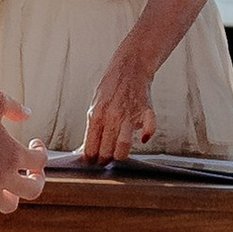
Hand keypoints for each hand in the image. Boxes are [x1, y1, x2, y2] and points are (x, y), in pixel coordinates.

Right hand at [0, 91, 46, 215]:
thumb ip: (12, 107)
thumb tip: (27, 114)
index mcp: (13, 154)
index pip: (41, 161)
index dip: (41, 152)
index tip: (35, 145)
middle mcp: (2, 176)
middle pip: (33, 191)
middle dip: (35, 181)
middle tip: (31, 173)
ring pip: (8, 205)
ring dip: (11, 196)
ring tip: (8, 187)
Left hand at [80, 49, 159, 163]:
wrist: (130, 68)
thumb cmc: (111, 88)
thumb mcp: (94, 106)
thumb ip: (91, 128)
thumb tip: (83, 151)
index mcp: (96, 116)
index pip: (90, 147)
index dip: (90, 159)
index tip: (92, 163)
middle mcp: (112, 117)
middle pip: (106, 151)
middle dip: (104, 160)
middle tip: (105, 160)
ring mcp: (129, 115)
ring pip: (123, 147)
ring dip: (121, 155)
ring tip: (119, 154)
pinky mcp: (146, 112)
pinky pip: (149, 128)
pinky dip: (147, 134)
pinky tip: (143, 138)